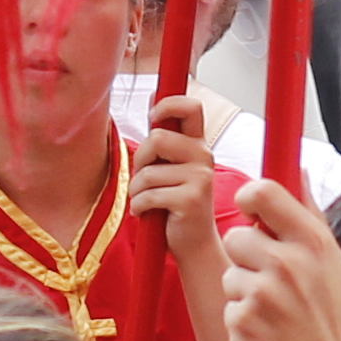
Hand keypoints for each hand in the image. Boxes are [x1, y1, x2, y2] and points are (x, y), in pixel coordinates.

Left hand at [130, 95, 224, 241]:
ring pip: (148, 172)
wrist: (194, 245)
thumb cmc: (177, 204)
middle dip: (140, 160)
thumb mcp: (172, 167)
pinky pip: (148, 195)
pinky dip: (138, 206)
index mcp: (198, 144)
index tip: (153, 116)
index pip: (191, 106)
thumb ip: (165, 138)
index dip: (167, 103)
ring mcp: (200, 178)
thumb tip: (152, 94)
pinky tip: (146, 213)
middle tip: (144, 178)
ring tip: (145, 201)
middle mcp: (204, 156)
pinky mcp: (191, 200)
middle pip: (157, 138)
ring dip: (136, 190)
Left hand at [215, 182, 340, 340]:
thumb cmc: (336, 316)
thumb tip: (298, 169)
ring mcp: (261, 296)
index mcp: (311, 242)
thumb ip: (310, 213)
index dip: (249, 198)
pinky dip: (242, 323)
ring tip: (275, 313)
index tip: (252, 213)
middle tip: (272, 281)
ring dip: (244, 293)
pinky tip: (267, 334)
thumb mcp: (335, 260)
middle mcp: (286, 264)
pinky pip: (228, 310)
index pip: (263, 192)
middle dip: (246, 257)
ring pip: (228, 276)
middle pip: (235, 236)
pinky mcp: (241, 325)